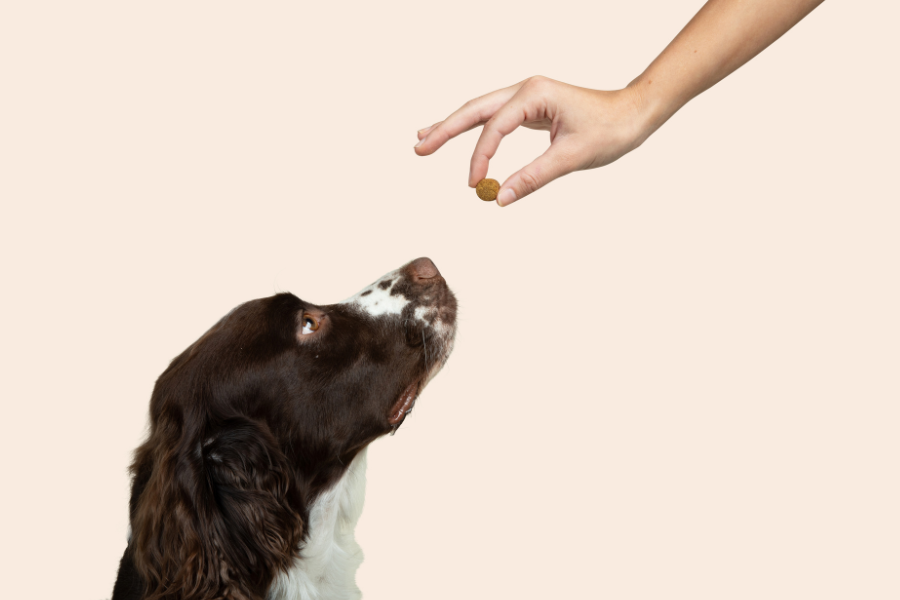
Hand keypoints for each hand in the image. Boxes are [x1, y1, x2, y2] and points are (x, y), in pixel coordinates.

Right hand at [413, 76, 652, 206]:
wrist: (634, 114)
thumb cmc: (610, 130)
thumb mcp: (571, 157)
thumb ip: (533, 178)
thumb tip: (502, 199)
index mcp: (534, 94)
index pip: (495, 127)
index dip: (480, 157)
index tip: (475, 185)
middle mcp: (525, 89)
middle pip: (474, 109)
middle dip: (445, 129)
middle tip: (418, 148)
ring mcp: (526, 96)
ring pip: (480, 110)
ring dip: (453, 125)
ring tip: (423, 139)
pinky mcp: (530, 107)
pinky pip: (493, 118)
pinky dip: (474, 129)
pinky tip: (457, 135)